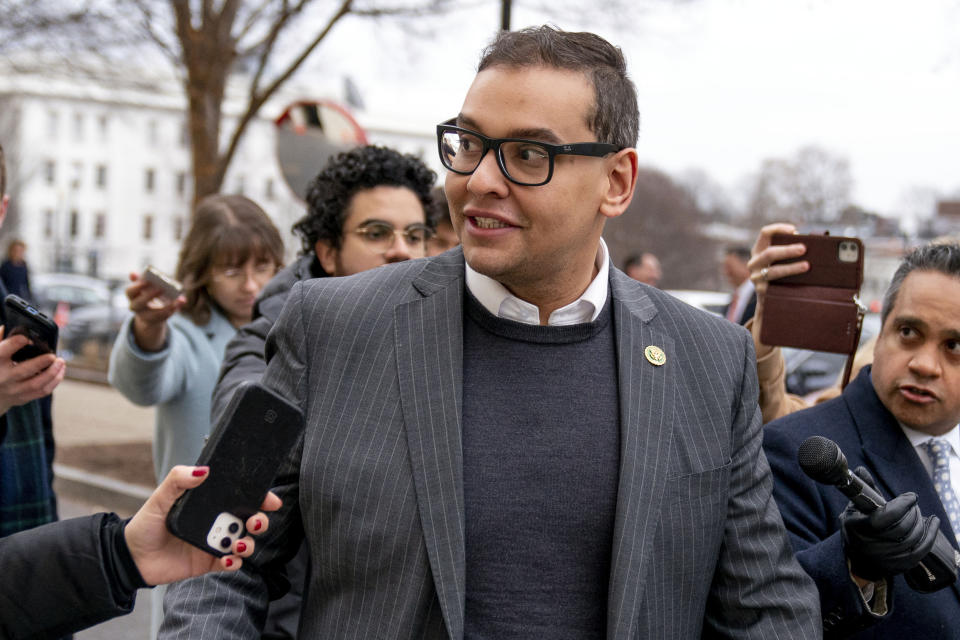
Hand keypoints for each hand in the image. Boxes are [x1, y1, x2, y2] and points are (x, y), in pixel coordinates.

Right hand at [0, 326, 65, 414]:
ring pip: (36, 384)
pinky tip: (60, 371)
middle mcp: (4, 377)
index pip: (2, 352)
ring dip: (52, 373)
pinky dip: (55, 381)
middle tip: (53, 356)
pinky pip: (43, 391)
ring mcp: (14, 389)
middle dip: (40, 363)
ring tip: (61, 362)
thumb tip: (8, 327)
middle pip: (23, 371)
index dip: (14, 344)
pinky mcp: (23, 397)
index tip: (26, 338)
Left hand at [124, 465, 281, 585]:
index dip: (260, 498)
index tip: (270, 500)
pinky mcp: (209, 563)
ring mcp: (215, 543)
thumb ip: (178, 480)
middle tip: (255, 522)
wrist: (131, 557)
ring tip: (238, 544)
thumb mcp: (160, 498)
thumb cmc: (146, 524)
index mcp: (210, 504)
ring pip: (244, 543)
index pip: (241, 498)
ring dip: (248, 544)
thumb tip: (203, 471)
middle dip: (260, 521)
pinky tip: (225, 559)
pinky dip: (233, 562)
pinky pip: (230, 564)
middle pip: (250, 521)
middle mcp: (217, 523)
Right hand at [125, 271, 185, 351]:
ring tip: (175, 302)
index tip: (146, 281)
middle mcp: (135, 306)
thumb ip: (141, 279)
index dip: (137, 286)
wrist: (148, 314)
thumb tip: (132, 273)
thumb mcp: (145, 287)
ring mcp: (143, 316)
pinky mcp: (154, 321)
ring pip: (152, 315)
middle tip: (161, 289)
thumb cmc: (147, 295)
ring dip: (164, 308)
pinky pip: (162, 318)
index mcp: (132, 296)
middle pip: (139, 303)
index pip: (130, 291)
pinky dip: (171, 311)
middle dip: (149, 296)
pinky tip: (178, 304)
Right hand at [747, 223, 808, 349]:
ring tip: (807, 266)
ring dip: (791, 268)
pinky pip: (776, 286)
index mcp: (758, 250)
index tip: (794, 230)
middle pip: (769, 253)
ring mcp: (756, 277)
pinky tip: (801, 282)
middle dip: (788, 250)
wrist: (769, 297)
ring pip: (773, 271)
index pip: (765, 233)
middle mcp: (754, 263)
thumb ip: (789, 248)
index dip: (778, 229)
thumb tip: (812, 242)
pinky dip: (789, 282)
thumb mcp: (779, 258)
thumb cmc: (780, 271)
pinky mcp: (762, 291)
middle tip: (804, 249)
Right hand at [841, 467, 938, 581]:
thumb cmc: (859, 525)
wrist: (858, 557)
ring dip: (921, 521)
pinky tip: (933, 522)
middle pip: (902, 528)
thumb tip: (861, 470)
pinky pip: (921, 550)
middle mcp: (868, 546)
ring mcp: (884, 559)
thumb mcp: (856, 507)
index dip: (901, 505)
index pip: (883, 518)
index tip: (911, 496)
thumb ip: (863, 490)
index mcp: (855, 528)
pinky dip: (931, 535)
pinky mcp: (899, 566)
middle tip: (914, 503)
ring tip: (918, 512)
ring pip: (913, 538)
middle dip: (913, 512)